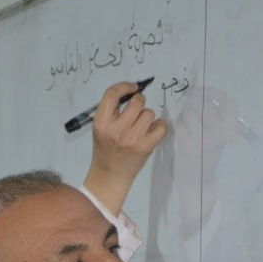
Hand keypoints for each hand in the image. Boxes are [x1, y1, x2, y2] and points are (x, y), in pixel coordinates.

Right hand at [81, 81, 167, 216]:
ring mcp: (132, 139)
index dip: (124, 86)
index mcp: (101, 123)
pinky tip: (152, 132)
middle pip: (136, 102)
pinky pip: (161, 126)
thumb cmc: (106, 149)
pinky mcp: (145, 147)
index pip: (111, 94)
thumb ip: (113, 111)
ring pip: (149, 113)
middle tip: (136, 113)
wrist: (110, 175)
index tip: (132, 87)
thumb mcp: (101, 128)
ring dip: (147, 117)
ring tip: (140, 127)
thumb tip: (133, 90)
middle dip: (139, 103)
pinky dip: (159, 126)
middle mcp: (116, 130)